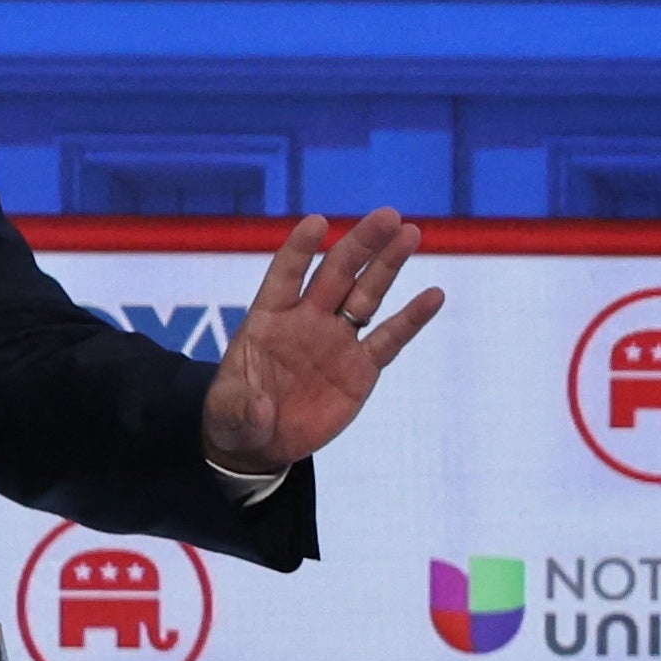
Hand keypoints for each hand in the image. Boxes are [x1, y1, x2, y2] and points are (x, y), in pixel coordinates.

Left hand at [200, 209, 444, 471]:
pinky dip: (412, 318)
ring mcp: (337, 341)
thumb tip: (255, 406)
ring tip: (410, 232)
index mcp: (269, 318)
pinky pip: (390, 338)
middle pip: (337, 272)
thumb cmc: (236, 416)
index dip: (301, 250)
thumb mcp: (227, 413)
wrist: (262, 444)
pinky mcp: (361, 368)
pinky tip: (434, 295)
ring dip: (388, 264)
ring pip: (367, 294)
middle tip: (388, 215)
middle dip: (361, 244)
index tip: (317, 223)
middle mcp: (307, 320)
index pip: (286, 274)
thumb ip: (238, 405)